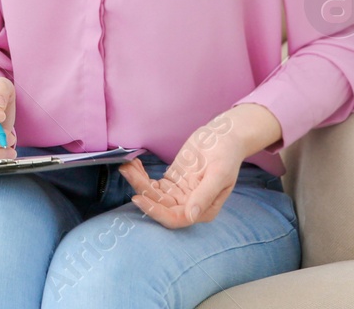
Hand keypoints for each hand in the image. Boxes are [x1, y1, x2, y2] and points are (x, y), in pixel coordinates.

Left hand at [117, 111, 245, 228]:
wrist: (225, 136)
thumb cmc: (227, 155)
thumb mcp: (219, 174)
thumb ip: (204, 195)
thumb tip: (190, 216)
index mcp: (204, 210)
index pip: (175, 218)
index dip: (155, 211)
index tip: (138, 198)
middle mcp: (189, 206)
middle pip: (160, 205)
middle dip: (141, 189)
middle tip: (126, 171)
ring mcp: (179, 193)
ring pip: (153, 194)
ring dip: (138, 181)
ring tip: (126, 165)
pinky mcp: (172, 181)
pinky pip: (153, 183)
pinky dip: (142, 175)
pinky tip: (134, 164)